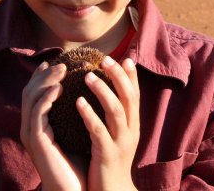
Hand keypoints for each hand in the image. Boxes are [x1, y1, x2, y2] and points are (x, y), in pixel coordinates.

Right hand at [20, 62, 86, 190]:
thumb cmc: (79, 160)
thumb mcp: (76, 129)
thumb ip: (76, 110)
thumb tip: (89, 87)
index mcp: (39, 123)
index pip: (35, 92)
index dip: (43, 75)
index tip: (56, 62)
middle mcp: (31, 126)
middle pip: (29, 91)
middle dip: (43, 74)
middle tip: (60, 64)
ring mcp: (31, 133)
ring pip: (30, 98)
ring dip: (45, 82)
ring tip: (62, 70)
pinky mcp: (36, 141)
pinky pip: (37, 114)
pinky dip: (45, 98)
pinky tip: (58, 89)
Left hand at [76, 57, 139, 190]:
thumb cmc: (111, 157)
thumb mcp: (118, 133)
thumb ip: (116, 112)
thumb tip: (110, 88)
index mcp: (133, 123)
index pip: (135, 94)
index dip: (132, 76)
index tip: (125, 58)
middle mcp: (131, 130)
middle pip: (129, 98)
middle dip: (118, 76)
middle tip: (105, 59)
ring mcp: (120, 142)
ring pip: (115, 111)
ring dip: (102, 91)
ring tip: (87, 75)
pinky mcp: (107, 154)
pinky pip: (98, 131)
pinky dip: (89, 114)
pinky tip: (78, 102)